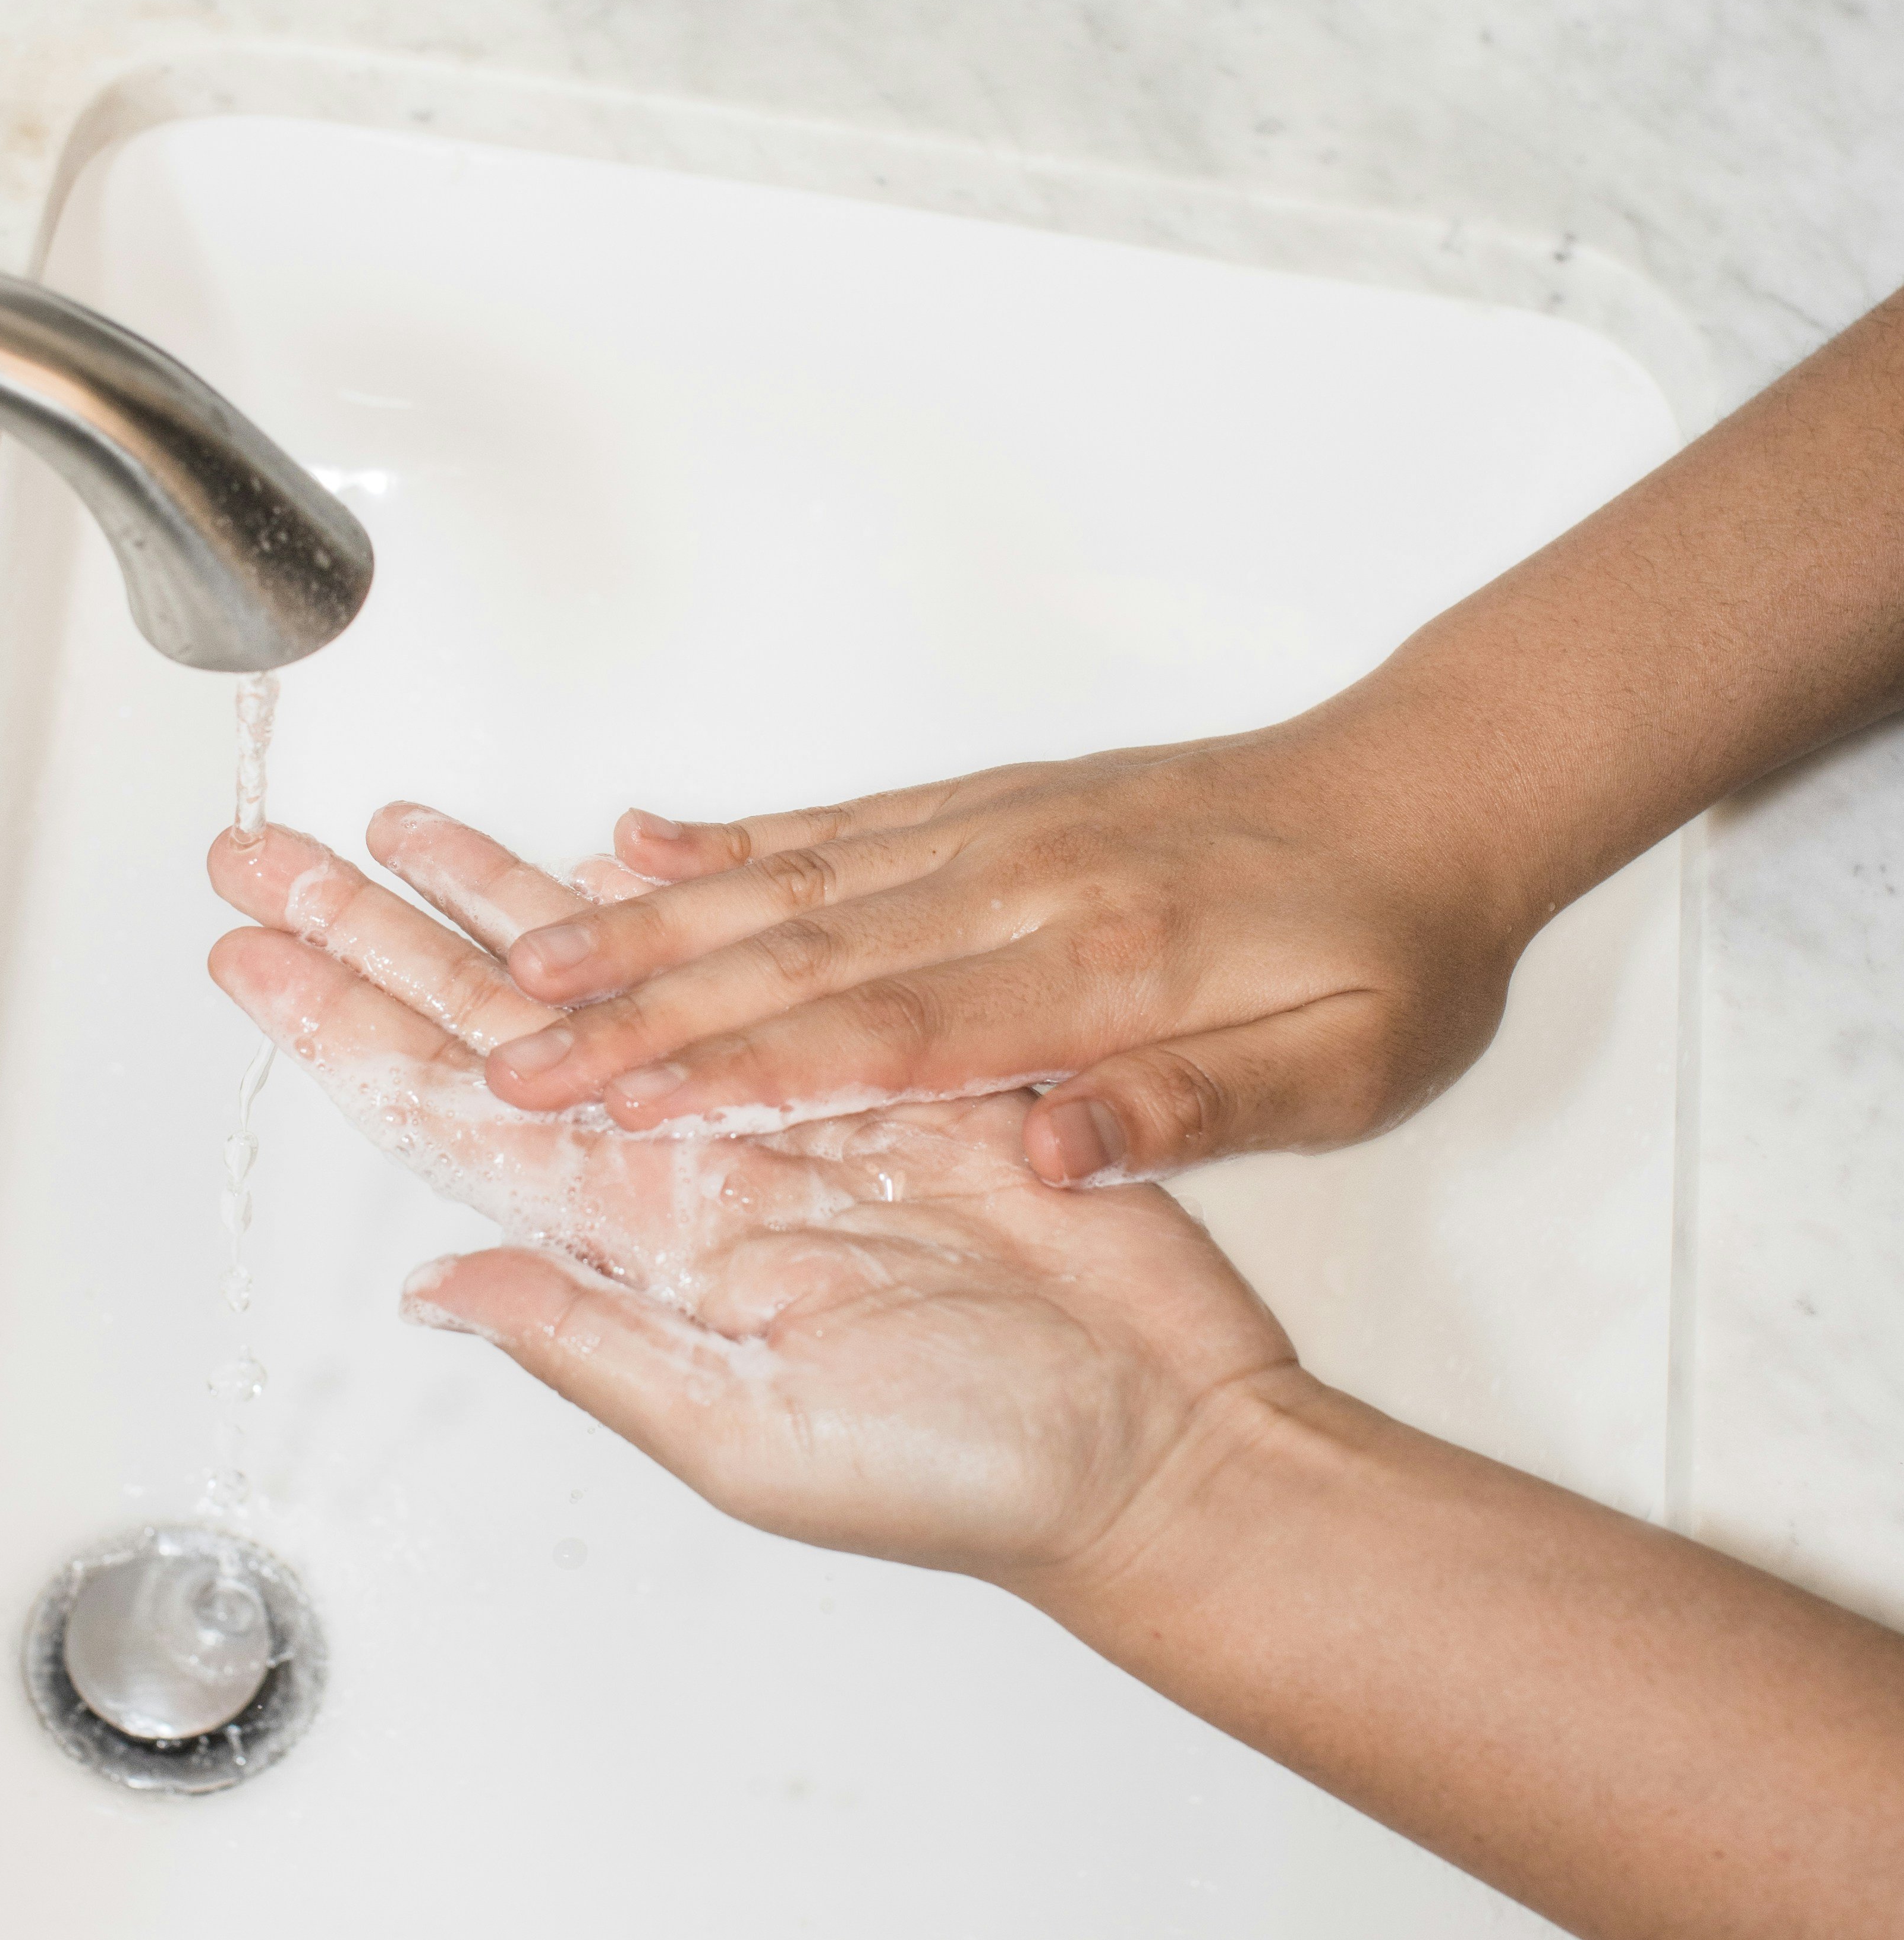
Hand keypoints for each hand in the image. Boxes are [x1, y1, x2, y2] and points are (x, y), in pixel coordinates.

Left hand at [206, 811, 1295, 1604]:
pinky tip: (599, 854)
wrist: (1153, 1441)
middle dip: (375, 933)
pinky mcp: (880, 1063)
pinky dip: (669, 904)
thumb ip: (590, 1349)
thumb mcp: (749, 1437)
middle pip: (491, 1023)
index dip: (345, 1030)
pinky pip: (742, 958)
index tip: (251, 952)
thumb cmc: (969, 1476)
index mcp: (640, 1251)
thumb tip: (436, 1289)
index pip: (451, 1115)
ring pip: (600, 973)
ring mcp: (775, 1107)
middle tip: (267, 854)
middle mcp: (685, 1166)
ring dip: (495, 897)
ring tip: (400, 822)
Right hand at [410, 721, 1529, 1180]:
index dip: (737, 1074)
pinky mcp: (991, 803)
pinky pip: (833, 823)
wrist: (1437, 792)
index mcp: (1105, 969)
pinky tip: (634, 850)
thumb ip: (1198, 1110)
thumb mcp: (1351, 1069)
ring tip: (519, 960)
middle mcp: (1023, 883)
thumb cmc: (1398, 947)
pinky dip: (724, 840)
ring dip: (644, 924)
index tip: (615, 1113)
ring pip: (786, 881)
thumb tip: (1057, 1147)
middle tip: (502, 1055)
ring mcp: (996, 832)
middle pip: (794, 955)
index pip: (883, 1036)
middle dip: (632, 1010)